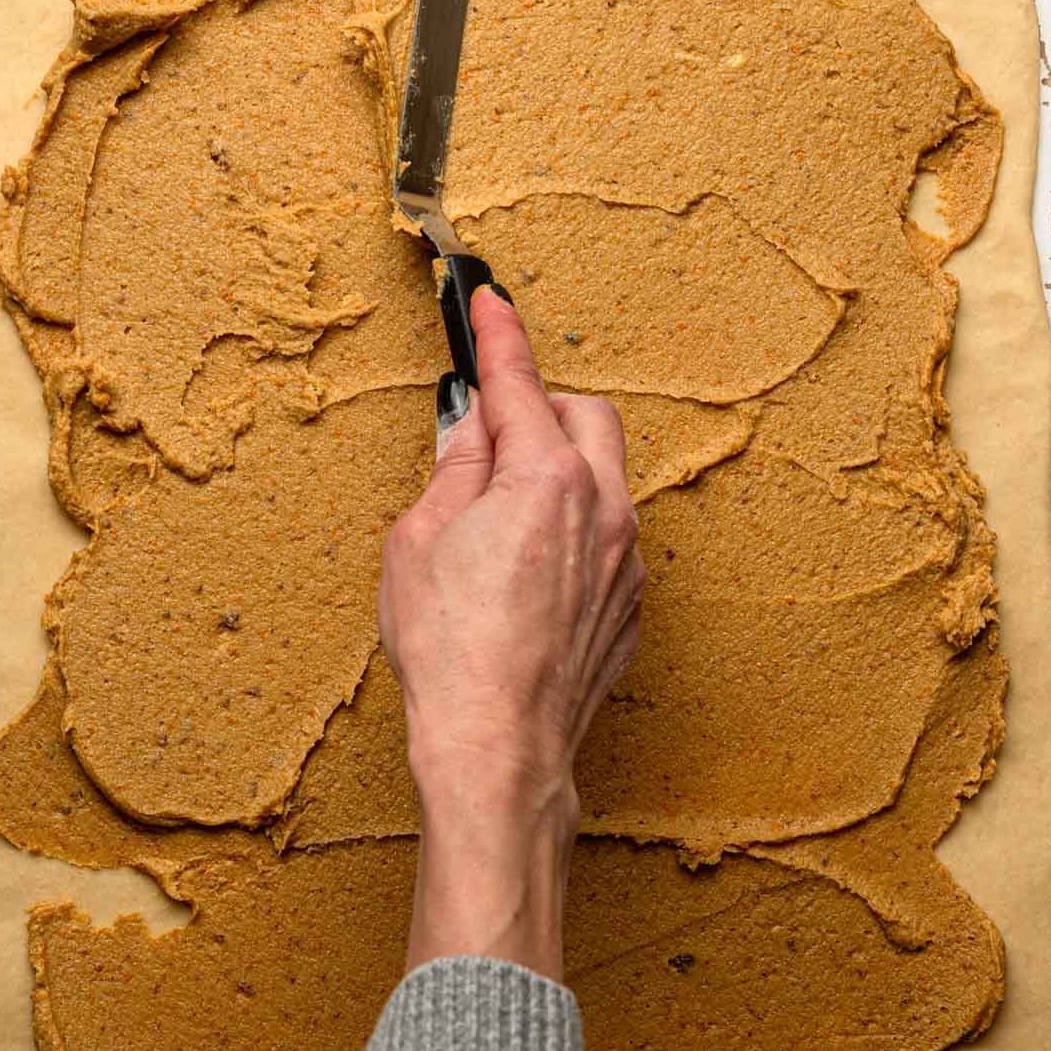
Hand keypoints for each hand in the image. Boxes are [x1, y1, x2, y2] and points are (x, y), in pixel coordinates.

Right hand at [378, 287, 645, 980]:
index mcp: (547, 478)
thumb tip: (472, 432)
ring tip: (501, 517)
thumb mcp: (420, 540)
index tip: (489, 302)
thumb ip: (455, 470)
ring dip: (560, 473)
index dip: (499, 337)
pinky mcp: (630, 607)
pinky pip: (610, 539)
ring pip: (605, 479)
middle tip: (487, 434)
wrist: (498, 748)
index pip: (521, 384)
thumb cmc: (450, 651)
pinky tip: (527, 572)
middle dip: (542, 409)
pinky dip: (574, 530)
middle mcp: (605, 509)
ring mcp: (627, 561)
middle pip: (586, 418)